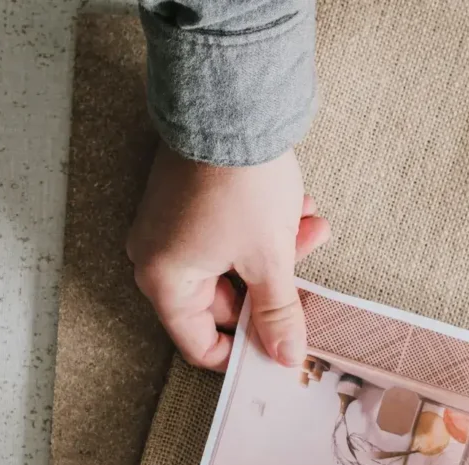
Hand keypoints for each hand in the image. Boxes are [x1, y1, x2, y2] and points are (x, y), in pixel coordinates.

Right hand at [127, 144, 330, 371]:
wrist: (231, 105)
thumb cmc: (239, 183)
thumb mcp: (269, 259)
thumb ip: (278, 314)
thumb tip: (286, 356)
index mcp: (165, 282)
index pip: (200, 344)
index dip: (243, 351)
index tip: (279, 346)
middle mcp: (155, 256)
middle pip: (223, 300)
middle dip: (273, 284)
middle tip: (309, 268)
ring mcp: (169, 226)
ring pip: (232, 261)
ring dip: (276, 249)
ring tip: (312, 224)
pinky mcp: (185, 199)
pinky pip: (225, 232)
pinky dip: (261, 227)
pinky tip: (297, 205)